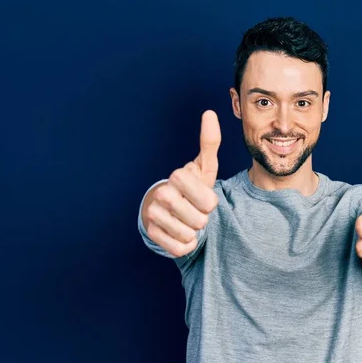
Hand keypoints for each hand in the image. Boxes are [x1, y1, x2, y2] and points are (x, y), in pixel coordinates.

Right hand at [144, 110, 221, 256]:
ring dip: (193, 232)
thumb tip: (210, 113)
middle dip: (202, 219)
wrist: (169, 208)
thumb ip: (210, 142)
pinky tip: (178, 233)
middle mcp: (163, 193)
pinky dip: (184, 246)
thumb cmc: (191, 187)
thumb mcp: (205, 167)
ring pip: (190, 236)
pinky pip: (179, 249)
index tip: (202, 198)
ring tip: (185, 220)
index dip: (210, 204)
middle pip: (200, 221)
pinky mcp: (151, 233)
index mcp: (179, 176)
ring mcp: (154, 214)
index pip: (209, 202)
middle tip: (193, 210)